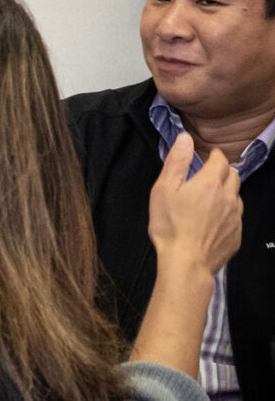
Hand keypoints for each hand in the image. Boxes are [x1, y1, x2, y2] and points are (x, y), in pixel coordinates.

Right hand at [148, 133, 241, 286]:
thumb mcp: (164, 189)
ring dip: (227, 192)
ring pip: (236, 197)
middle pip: (233, 176)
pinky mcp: (237, 235)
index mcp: (209, 183)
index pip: (220, 161)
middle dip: (223, 171)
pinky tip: (212, 221)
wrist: (186, 261)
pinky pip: (236, 218)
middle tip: (209, 175)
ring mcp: (235, 217)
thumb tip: (185, 138)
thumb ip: (177, 162)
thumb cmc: (170, 225)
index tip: (209, 155)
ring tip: (210, 199)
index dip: (214, 155)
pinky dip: (227, 213)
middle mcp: (228, 197)